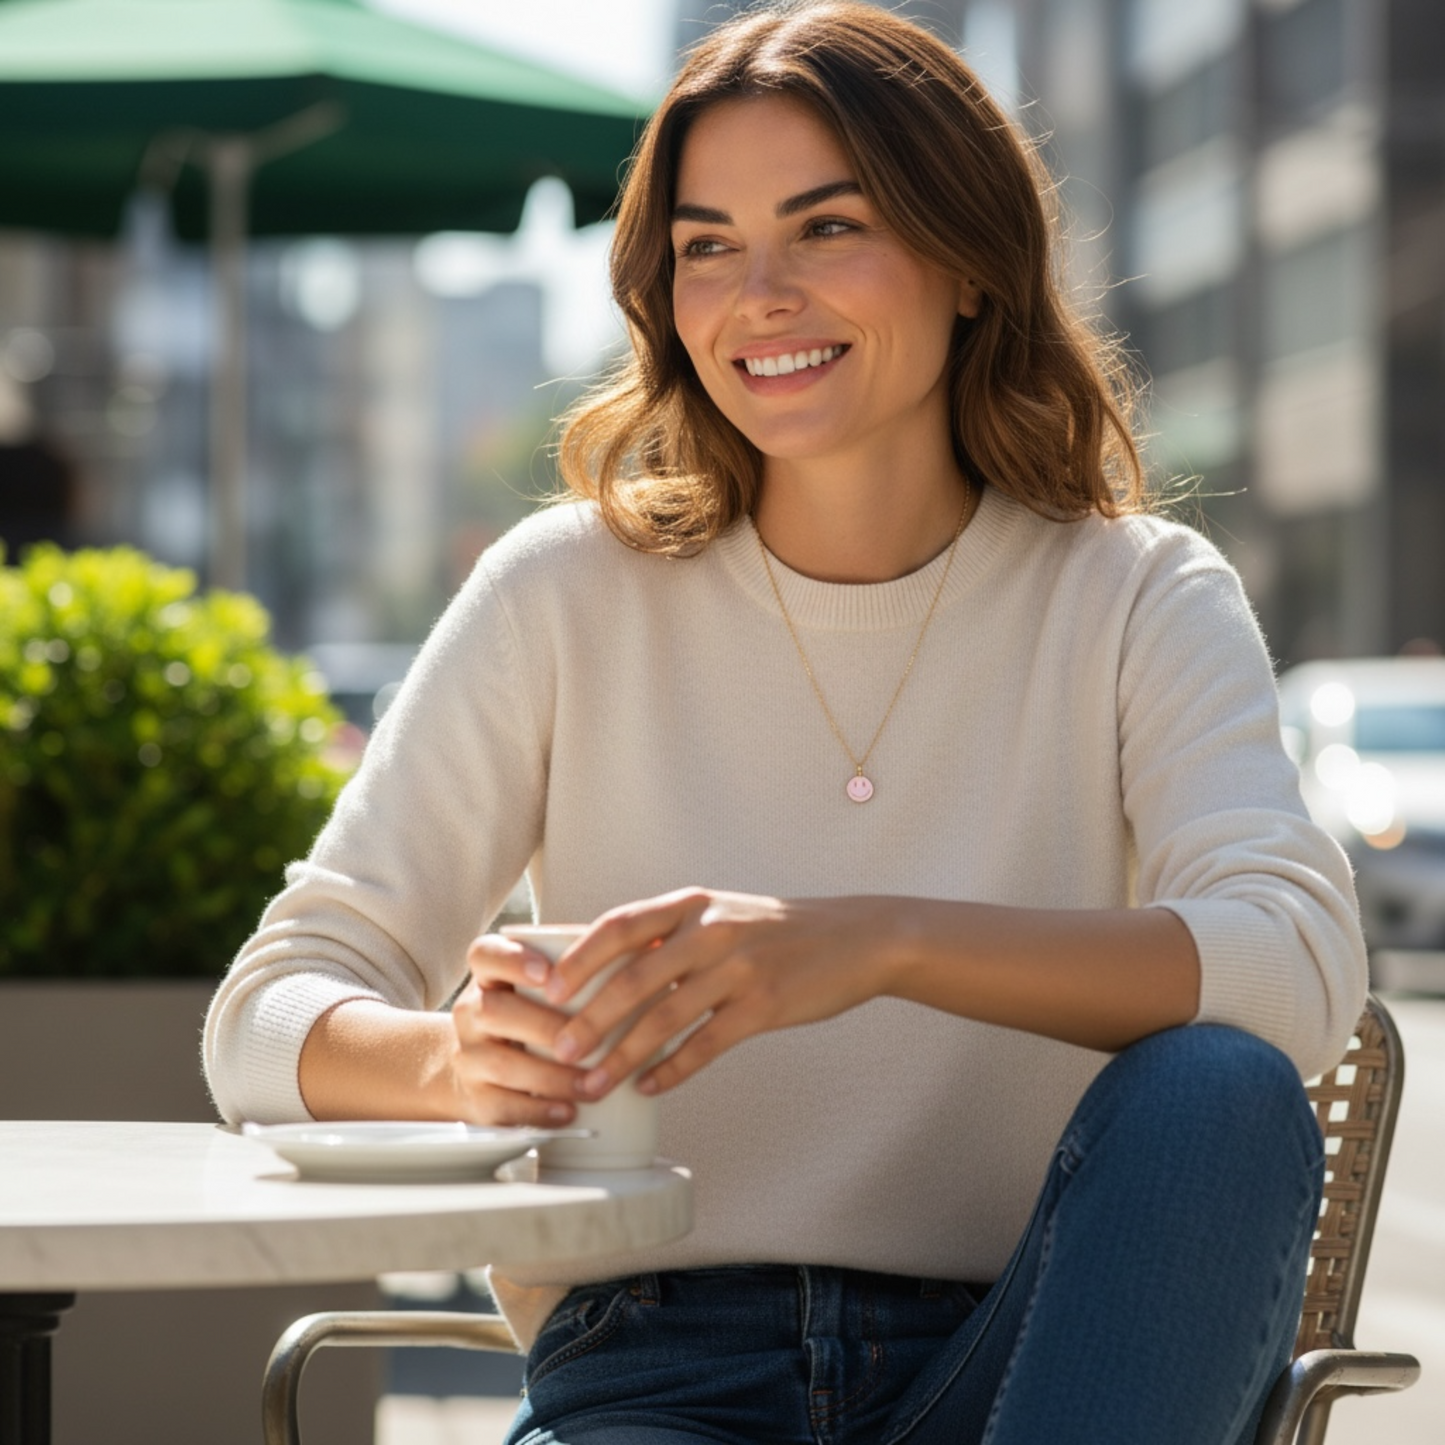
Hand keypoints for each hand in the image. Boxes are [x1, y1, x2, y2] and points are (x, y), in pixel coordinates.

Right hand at [449, 934, 587, 1126]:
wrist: (486, 1070)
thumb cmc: (534, 1019)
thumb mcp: (544, 989)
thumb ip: (582, 970)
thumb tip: (647, 947)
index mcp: (489, 976)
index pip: (485, 954)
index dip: (513, 960)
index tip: (547, 973)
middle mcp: (471, 1011)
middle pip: (493, 1010)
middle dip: (545, 1027)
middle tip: (591, 1041)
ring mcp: (468, 1056)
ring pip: (500, 1063)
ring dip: (552, 1077)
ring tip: (593, 1085)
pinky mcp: (474, 1098)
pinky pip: (500, 1106)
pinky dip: (538, 1110)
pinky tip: (568, 1111)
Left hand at [542, 888, 895, 1099]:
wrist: (855, 938)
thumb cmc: (778, 930)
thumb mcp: (722, 915)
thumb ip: (671, 936)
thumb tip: (608, 967)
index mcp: (692, 905)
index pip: (619, 926)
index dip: (579, 958)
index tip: (546, 988)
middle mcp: (710, 932)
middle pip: (633, 979)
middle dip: (589, 1019)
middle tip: (558, 1049)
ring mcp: (738, 970)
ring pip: (665, 1019)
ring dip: (623, 1056)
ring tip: (595, 1084)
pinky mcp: (763, 1007)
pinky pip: (706, 1045)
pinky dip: (673, 1070)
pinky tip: (650, 1088)